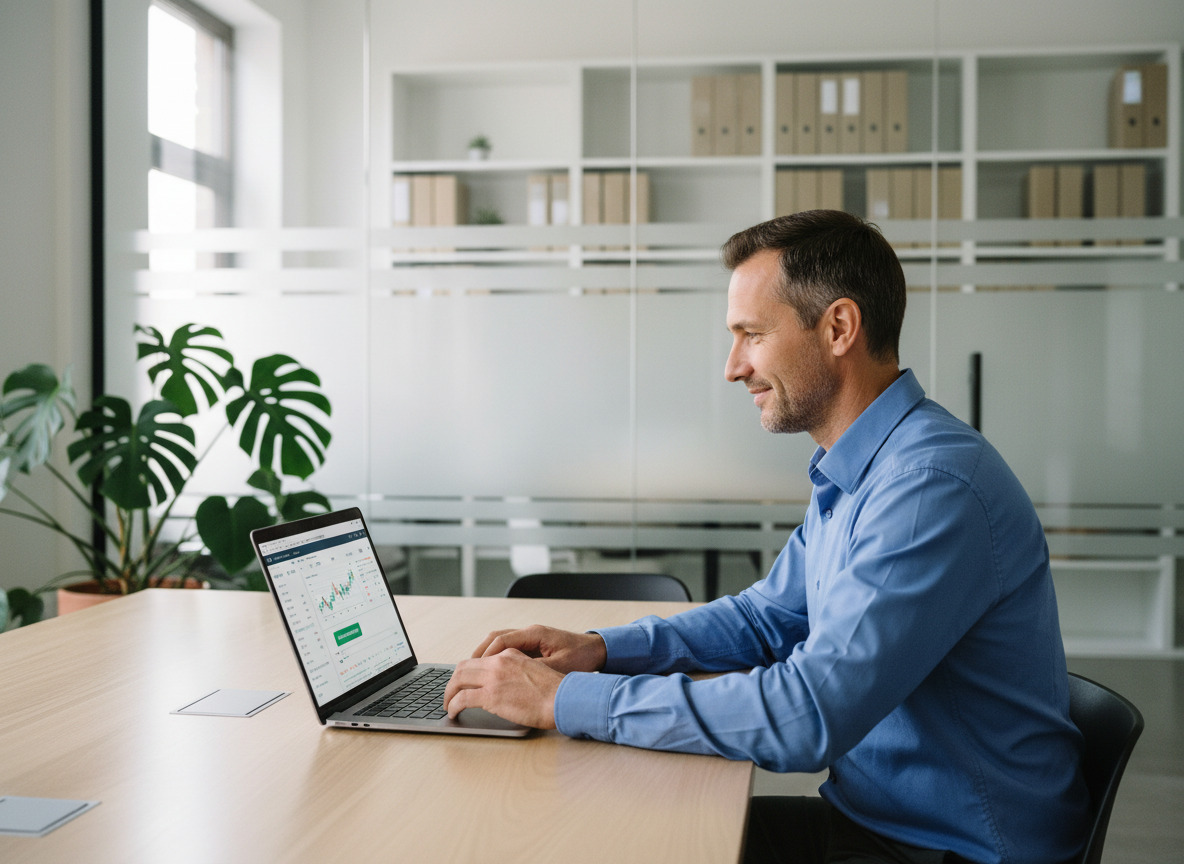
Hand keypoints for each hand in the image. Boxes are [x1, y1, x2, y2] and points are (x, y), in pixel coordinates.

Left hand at [443, 648, 562, 728]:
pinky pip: (462, 699)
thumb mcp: (533, 671)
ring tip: (448, 705)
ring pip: (458, 681)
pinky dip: (453, 706)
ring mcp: (493, 679)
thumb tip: (505, 685)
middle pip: (463, 667)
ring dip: (449, 693)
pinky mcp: (491, 696)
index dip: (467, 672)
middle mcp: (498, 663)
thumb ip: (516, 672)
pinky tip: (453, 712)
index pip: (479, 660)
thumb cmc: (554, 692)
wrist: (562, 698)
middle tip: (450, 694)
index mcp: (509, 655)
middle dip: (452, 682)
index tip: (463, 683)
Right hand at [473, 625, 606, 673]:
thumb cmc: (582, 657)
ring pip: (499, 642)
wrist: (598, 650)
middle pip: (495, 638)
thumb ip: (536, 671)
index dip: (486, 656)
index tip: (475, 669)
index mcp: (534, 634)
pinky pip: (508, 648)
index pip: (501, 640)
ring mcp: (531, 638)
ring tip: (472, 672)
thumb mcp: (559, 668)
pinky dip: (496, 658)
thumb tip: (513, 680)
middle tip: (464, 671)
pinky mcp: (533, 646)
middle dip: (478, 654)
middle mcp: (530, 633)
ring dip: (485, 655)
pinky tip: (491, 672)